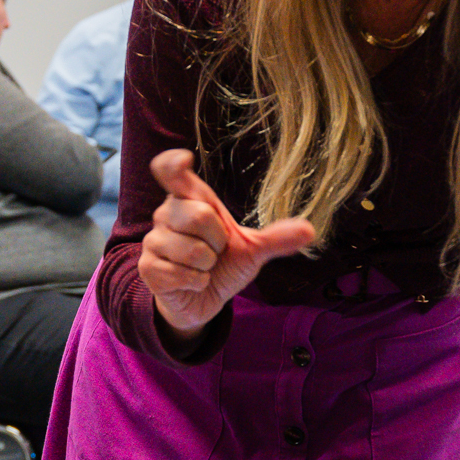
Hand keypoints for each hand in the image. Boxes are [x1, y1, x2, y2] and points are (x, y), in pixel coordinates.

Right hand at [136, 150, 317, 335]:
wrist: (201, 299)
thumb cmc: (223, 265)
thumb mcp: (252, 249)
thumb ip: (276, 238)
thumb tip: (310, 230)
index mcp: (190, 198)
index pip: (170, 170)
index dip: (173, 164)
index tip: (183, 160)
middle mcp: (167, 214)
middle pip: (199, 215)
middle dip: (218, 242)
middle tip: (215, 250)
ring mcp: (153, 240)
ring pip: (192, 250)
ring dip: (207, 266)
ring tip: (202, 266)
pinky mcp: (148, 268)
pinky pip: (182, 274)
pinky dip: (197, 283)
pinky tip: (191, 282)